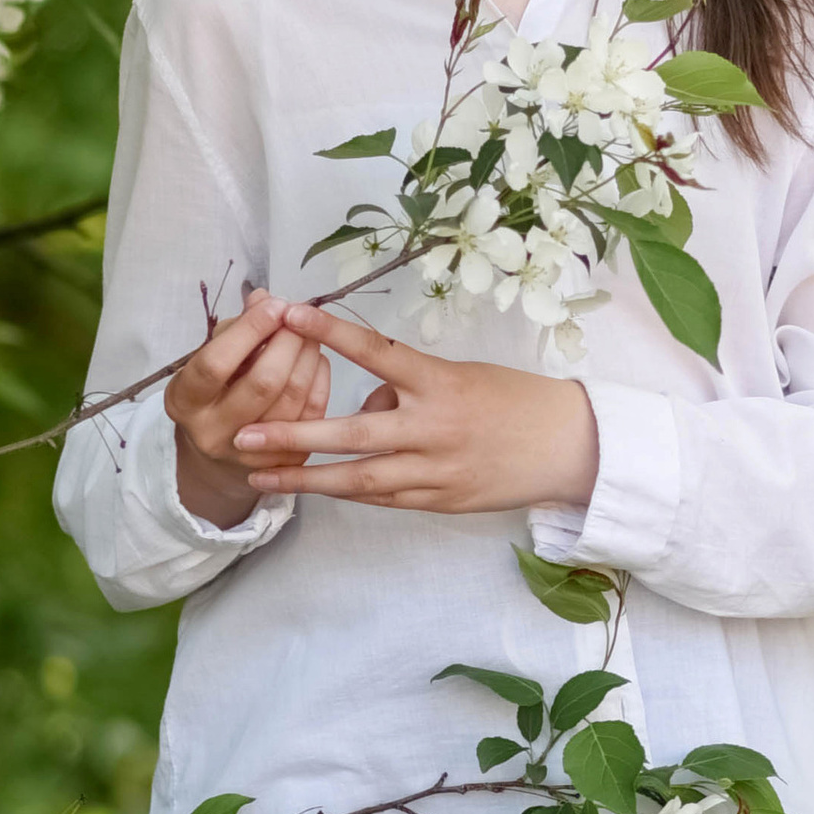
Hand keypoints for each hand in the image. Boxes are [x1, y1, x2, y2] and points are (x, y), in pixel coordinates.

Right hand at [164, 292, 332, 529]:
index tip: (275, 304)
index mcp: (185, 402)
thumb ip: (235, 330)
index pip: (216, 364)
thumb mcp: (209, 359)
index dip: (249, 330)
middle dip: (288, 342)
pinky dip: (320, 378)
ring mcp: (251, 454)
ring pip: (293, 397)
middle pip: (263, 383)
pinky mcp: (284, 462)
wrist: (217, 455)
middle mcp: (214, 432)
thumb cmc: (213, 393)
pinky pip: (313, 413)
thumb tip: (264, 298)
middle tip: (299, 317)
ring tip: (311, 333)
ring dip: (309, 356)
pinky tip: (317, 358)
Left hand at [239, 304, 600, 518]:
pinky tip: (315, 490)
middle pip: (352, 434)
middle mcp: (434, 428)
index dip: (332, 333)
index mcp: (440, 382)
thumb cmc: (514, 400)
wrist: (569, 447)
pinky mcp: (441, 500)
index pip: (377, 351)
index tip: (289, 312)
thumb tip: (368, 402)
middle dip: (295, 435)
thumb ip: (408, 388)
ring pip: (359, 479)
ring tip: (259, 476)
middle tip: (244, 435)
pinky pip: (382, 498)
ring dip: (306, 479)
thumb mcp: (462, 376)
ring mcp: (436, 470)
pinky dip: (348, 491)